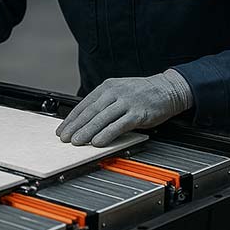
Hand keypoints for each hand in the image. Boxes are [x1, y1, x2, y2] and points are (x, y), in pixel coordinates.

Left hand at [55, 70, 192, 146]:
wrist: (168, 88)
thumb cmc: (142, 93)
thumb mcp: (119, 91)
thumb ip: (103, 103)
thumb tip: (85, 120)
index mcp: (107, 87)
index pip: (84, 105)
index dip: (71, 119)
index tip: (62, 130)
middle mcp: (114, 93)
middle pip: (90, 112)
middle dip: (75, 127)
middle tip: (65, 138)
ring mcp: (126, 102)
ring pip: (101, 118)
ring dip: (87, 132)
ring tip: (77, 142)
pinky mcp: (137, 113)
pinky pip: (118, 125)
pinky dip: (106, 134)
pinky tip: (98, 142)